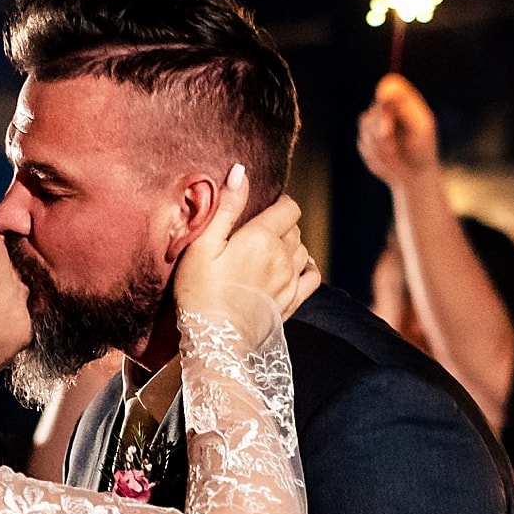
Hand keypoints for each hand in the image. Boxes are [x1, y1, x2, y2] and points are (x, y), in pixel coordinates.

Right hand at [175, 165, 318, 320]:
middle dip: (282, 224)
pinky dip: (308, 268)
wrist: (215, 341)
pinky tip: (296, 267)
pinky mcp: (291, 303)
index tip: (264, 207)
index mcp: (262, 238)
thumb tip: (241, 172)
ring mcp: (290, 282)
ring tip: (272, 248)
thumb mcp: (203, 245)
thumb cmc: (200, 291)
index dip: (279, 203)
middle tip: (259, 230)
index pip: (288, 207)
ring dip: (292, 245)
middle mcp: (283, 257)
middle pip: (295, 228)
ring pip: (303, 250)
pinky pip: (313, 278)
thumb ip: (226, 208)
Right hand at [356, 75, 439, 184]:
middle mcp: (386, 109)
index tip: (385, 103)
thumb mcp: (420, 126)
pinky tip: (388, 160)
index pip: (389, 85)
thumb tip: (385, 91)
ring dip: (381, 144)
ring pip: (366, 125)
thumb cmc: (422, 148)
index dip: (384, 94)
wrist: (414, 175)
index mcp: (403, 100)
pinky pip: (364, 144)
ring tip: (395, 154)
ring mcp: (373, 123)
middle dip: (382, 126)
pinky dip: (376, 154)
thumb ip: (403, 107)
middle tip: (392, 145)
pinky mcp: (364, 140)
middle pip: (375, 108)